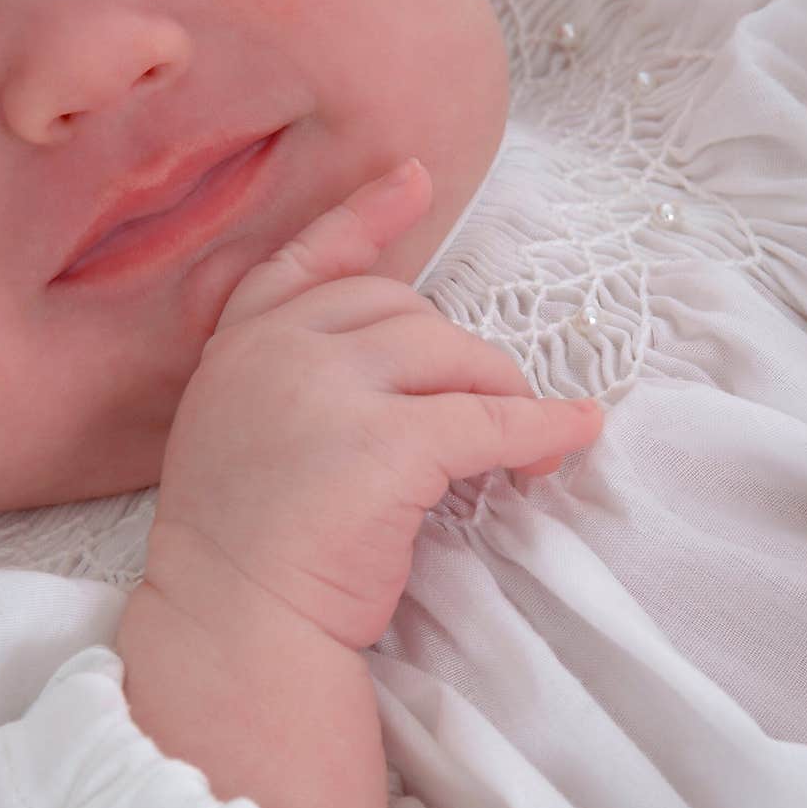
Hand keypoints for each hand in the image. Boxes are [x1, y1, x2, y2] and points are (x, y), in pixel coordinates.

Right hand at [149, 158, 603, 648]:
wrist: (234, 627)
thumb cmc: (246, 547)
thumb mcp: (244, 435)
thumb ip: (292, 379)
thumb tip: (401, 360)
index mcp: (241, 348)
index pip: (304, 261)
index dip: (362, 220)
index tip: (412, 179)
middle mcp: (279, 352)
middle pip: (404, 313)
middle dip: (458, 359)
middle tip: (489, 412)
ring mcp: (328, 391)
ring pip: (451, 357)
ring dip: (499, 394)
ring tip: (522, 441)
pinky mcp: (384, 445)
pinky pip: (489, 421)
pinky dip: (542, 429)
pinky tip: (572, 434)